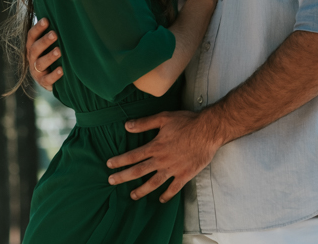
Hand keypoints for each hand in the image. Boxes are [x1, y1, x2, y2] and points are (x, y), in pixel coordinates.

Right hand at [25, 18, 62, 90]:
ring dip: (49, 57)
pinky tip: (62, 70)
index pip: (31, 36)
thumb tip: (64, 12)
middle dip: (44, 41)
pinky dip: (54, 75)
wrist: (53, 78)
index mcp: (32, 46)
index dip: (38, 28)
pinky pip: (47, 79)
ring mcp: (36, 71)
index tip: (47, 20)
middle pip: (35, 48)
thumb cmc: (52, 54)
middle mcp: (32, 58)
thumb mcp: (51, 43)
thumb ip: (53, 32)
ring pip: (40, 63)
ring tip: (59, 51)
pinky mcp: (43, 82)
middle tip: (55, 34)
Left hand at [106, 110, 223, 202]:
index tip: (109, 165)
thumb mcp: (164, 118)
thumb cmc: (187, 122)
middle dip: (123, 177)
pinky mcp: (184, 175)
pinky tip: (160, 199)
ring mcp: (173, 169)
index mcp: (155, 146)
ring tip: (132, 195)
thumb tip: (127, 125)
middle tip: (111, 181)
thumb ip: (145, 123)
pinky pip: (173, 188)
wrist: (208, 131)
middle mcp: (161, 160)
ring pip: (153, 183)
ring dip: (141, 190)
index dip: (120, 161)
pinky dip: (166, 195)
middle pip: (138, 171)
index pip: (133, 156)